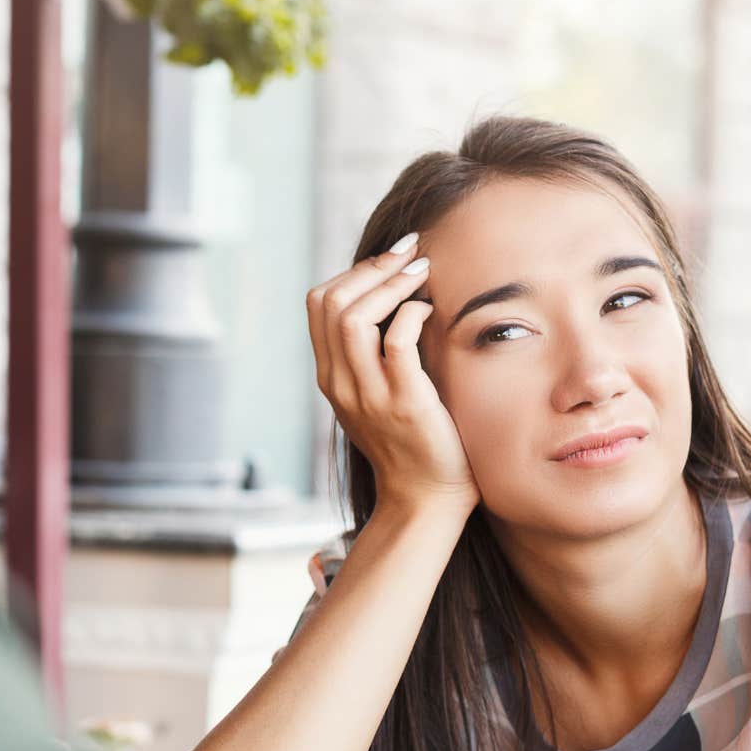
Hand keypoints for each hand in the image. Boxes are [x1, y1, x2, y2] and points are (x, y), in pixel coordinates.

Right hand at [306, 234, 476, 514]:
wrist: (426, 498)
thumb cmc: (413, 440)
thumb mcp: (376, 393)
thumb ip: (372, 354)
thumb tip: (394, 296)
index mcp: (330, 376)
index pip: (319, 304)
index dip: (353, 271)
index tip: (390, 259)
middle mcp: (340, 383)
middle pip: (332, 302)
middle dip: (372, 267)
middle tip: (410, 252)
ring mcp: (368, 395)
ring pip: (354, 318)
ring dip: (391, 284)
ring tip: (422, 271)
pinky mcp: (404, 403)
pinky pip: (397, 343)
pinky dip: (413, 314)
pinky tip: (431, 309)